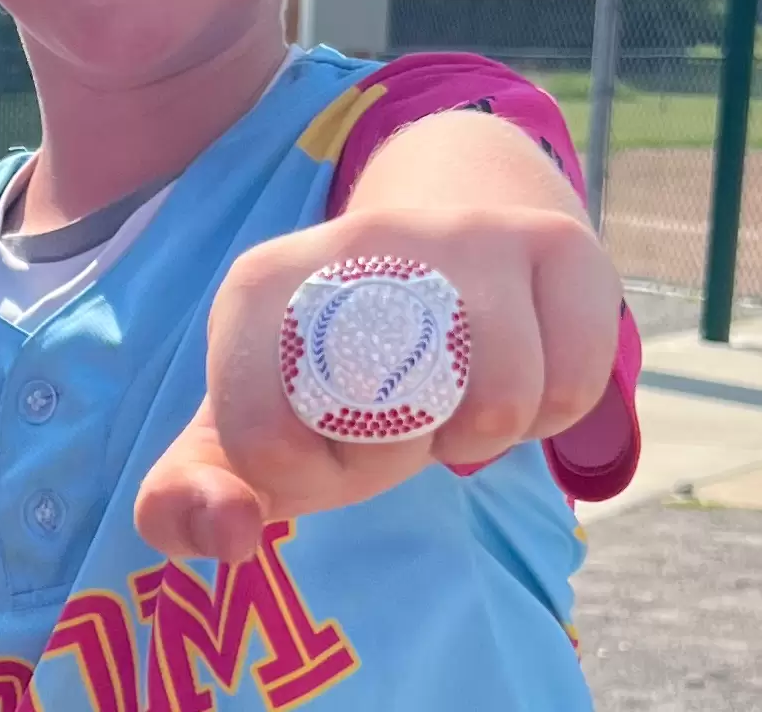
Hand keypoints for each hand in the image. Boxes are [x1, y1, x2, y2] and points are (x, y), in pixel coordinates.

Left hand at [135, 204, 620, 563]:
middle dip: (396, 455)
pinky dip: (551, 410)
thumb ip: (187, 497)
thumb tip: (229, 530)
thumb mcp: (243, 431)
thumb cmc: (333, 369)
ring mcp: (464, 231)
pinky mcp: (556, 242)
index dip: (303, 477)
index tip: (318, 439)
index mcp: (260, 286)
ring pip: (496, 403)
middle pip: (389, 427)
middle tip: (396, 415)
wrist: (440, 252)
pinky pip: (573, 384)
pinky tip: (517, 368)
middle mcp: (360, 236)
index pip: (263, 444)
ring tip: (454, 393)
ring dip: (479, 434)